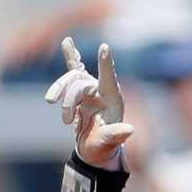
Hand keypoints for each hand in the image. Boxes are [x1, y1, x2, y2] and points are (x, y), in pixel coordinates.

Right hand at [45, 38, 133, 168]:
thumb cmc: (104, 147)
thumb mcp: (109, 143)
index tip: (104, 47)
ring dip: (61, 96)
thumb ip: (116, 135)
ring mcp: (91, 88)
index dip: (105, 64)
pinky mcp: (80, 90)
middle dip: (69, 99)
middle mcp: (101, 90)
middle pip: (80, 82)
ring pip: (71, 81)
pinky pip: (75, 69)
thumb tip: (130, 130)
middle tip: (66, 121)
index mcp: (113, 99)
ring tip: (64, 120)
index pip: (108, 78)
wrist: (95, 150)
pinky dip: (71, 56)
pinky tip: (67, 42)